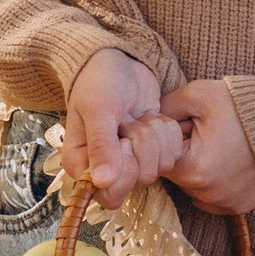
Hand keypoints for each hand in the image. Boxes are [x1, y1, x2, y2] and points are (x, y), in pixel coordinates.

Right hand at [63, 48, 182, 209]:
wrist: (117, 61)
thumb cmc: (98, 81)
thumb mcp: (97, 108)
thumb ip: (101, 145)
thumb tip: (102, 182)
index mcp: (81, 165)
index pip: (109, 194)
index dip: (125, 169)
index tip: (122, 139)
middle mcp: (105, 170)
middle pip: (139, 180)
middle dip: (142, 145)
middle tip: (128, 121)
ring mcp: (131, 161)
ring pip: (159, 167)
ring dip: (154, 136)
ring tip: (137, 116)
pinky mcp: (152, 150)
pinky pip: (173, 154)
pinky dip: (167, 132)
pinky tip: (151, 117)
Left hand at [159, 79, 254, 216]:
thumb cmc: (243, 104)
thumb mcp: (197, 94)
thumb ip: (163, 109)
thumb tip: (145, 123)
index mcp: (193, 168)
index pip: (158, 159)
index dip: (167, 139)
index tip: (184, 126)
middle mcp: (207, 194)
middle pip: (175, 175)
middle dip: (182, 152)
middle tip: (204, 131)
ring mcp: (225, 204)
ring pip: (193, 187)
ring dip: (198, 168)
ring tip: (220, 143)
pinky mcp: (239, 207)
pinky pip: (213, 196)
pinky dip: (215, 180)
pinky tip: (230, 159)